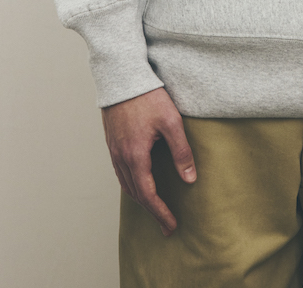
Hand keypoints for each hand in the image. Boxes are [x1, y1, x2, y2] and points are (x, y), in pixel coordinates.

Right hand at [101, 87, 196, 236]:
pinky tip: (140, 181)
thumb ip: (181, 152)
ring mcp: (114, 150)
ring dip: (140, 199)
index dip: (160, 213)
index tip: (171, 226)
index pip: (148, 195)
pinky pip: (120, 172)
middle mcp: (121, 157)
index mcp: (136, 156)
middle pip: (135, 194)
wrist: (122, 77)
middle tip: (166, 224)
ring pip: (126, 184)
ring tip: (155, 207)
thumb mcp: (171, 122)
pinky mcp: (112, 142)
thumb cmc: (148, 96)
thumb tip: (190, 179)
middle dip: (151, 211)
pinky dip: (131, 184)